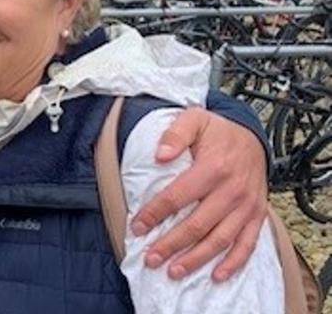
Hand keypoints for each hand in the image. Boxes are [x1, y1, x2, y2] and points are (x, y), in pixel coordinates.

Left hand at [130, 107, 266, 281]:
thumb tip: (160, 155)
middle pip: (197, 224)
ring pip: (220, 239)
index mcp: (213, 168)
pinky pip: (247, 243)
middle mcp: (232, 190)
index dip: (155, 213)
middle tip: (150, 258)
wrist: (253, 135)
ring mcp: (246, 206)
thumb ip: (175, 134)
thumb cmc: (218, 131)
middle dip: (171, 244)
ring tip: (174, 271)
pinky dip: (233, 262)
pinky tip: (216, 275)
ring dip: (196, 259)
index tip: (137, 227)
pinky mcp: (257, 215)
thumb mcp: (194, 119)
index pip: (177, 196)